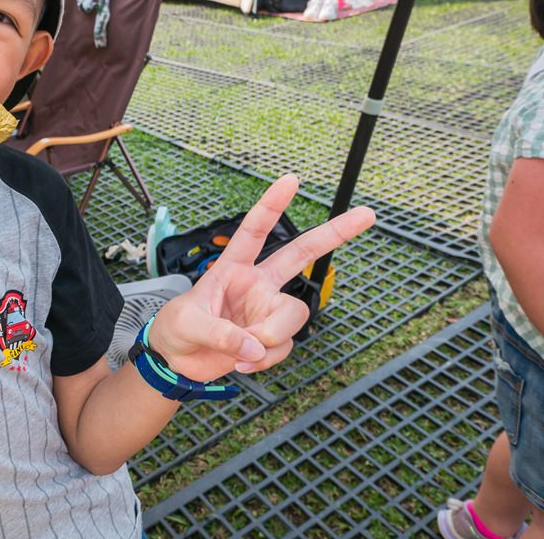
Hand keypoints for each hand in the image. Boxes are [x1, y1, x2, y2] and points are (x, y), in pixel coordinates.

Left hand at [148, 174, 374, 382]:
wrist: (177, 361)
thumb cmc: (176, 329)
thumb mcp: (187, 325)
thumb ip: (220, 334)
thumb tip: (254, 347)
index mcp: (232, 268)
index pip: (254, 231)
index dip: (272, 205)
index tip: (290, 180)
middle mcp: (257, 284)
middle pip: (301, 255)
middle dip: (334, 234)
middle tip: (367, 214)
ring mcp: (268, 310)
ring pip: (294, 316)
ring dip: (270, 338)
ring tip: (241, 351)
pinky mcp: (272, 337)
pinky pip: (283, 347)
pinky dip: (263, 360)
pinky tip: (241, 363)